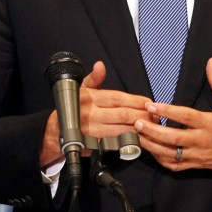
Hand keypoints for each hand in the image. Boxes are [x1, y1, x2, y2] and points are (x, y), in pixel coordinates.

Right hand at [40, 60, 154, 167]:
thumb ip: (94, 78)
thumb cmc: (73, 108)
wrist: (56, 131)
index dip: (135, 100)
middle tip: (155, 115)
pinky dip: (129, 141)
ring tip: (151, 125)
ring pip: (121, 130)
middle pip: (122, 115)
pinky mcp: (95, 145)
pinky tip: (140, 138)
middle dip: (141, 115)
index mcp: (90, 99)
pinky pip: (116, 143)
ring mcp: (93, 131)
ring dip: (139, 128)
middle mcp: (91, 115)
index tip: (149, 102)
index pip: (117, 98)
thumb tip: (100, 66)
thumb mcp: (80, 89)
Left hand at [134, 57, 211, 174]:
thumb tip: (211, 62)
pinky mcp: (197, 164)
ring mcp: (199, 155)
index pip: (186, 117)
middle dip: (153, 130)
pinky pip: (175, 165)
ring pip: (171, 154)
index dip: (167, 111)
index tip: (152, 105)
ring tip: (136, 136)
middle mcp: (203, 141)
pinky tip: (151, 150)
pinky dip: (161, 160)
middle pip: (173, 138)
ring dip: (152, 145)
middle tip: (136, 122)